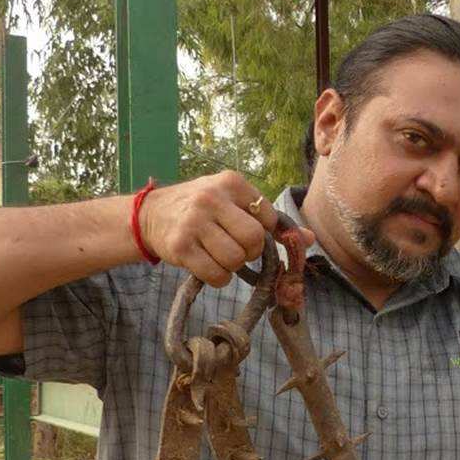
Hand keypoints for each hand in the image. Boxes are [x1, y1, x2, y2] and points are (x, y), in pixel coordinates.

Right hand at [139, 172, 279, 286]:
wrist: (151, 213)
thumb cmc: (201, 208)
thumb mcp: (233, 202)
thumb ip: (270, 220)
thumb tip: (308, 239)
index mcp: (231, 182)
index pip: (267, 218)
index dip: (261, 233)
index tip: (244, 232)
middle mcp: (212, 198)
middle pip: (253, 240)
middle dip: (250, 253)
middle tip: (235, 249)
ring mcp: (194, 222)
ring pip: (236, 260)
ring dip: (232, 266)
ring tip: (218, 255)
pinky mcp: (180, 247)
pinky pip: (216, 275)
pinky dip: (218, 278)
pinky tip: (207, 265)